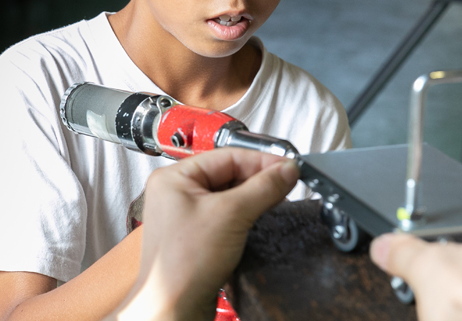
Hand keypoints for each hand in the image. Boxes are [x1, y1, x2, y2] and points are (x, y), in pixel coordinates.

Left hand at [113, 148, 298, 320]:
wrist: (174, 307)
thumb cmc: (182, 265)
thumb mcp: (231, 215)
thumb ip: (262, 188)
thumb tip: (285, 170)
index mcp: (174, 177)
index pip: (226, 156)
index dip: (260, 160)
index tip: (287, 166)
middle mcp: (176, 192)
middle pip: (227, 173)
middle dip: (258, 179)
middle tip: (286, 183)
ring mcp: (184, 214)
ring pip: (228, 194)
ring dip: (253, 196)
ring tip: (276, 198)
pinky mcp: (195, 235)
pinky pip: (225, 214)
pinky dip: (244, 214)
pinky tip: (259, 217)